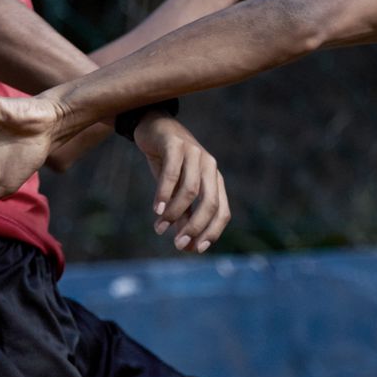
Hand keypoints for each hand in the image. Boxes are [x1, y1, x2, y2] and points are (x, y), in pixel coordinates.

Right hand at [134, 115, 229, 252]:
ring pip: (191, 190)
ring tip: (159, 228)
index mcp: (215, 180)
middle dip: (195, 227)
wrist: (153, 128)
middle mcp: (210, 166)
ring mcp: (195, 153)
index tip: (196, 249)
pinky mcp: (177, 145)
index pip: (223, 212)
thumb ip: (183, 215)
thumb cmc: (167, 163)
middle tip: (178, 244)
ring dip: (175, 213)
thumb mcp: (176, 191)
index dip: (212, 232)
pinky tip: (156, 209)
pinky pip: (173, 173)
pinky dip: (164, 193)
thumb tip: (186, 245)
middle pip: (211, 203)